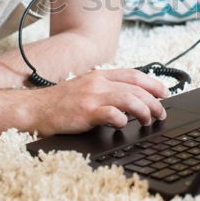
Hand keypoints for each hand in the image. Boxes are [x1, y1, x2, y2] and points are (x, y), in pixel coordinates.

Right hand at [32, 68, 170, 135]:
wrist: (35, 108)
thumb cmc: (61, 102)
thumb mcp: (86, 88)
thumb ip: (106, 89)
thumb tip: (131, 99)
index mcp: (100, 75)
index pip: (134, 75)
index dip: (153, 83)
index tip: (165, 93)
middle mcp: (98, 83)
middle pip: (136, 88)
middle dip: (154, 101)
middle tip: (161, 113)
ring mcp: (92, 96)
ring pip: (129, 99)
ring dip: (144, 111)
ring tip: (149, 120)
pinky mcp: (86, 112)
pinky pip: (111, 114)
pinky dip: (122, 120)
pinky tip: (124, 125)